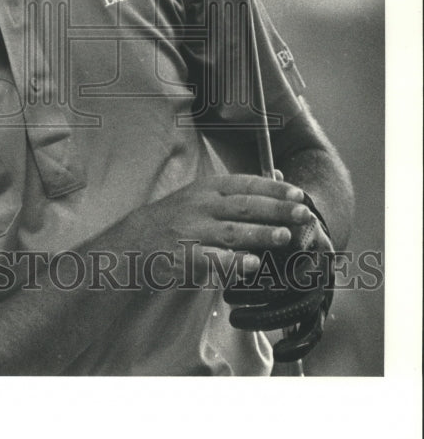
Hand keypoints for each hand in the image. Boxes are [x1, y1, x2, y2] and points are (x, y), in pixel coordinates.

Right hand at [143, 173, 314, 280]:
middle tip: (303, 214)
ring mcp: (192, 231)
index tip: (298, 194)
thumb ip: (239, 190)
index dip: (273, 188)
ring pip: (231, 231)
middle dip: (276, 210)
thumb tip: (278, 174)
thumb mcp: (203, 196)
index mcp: (207, 189)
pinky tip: (252, 264)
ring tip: (285, 236)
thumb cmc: (176, 219)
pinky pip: (212, 259)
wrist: (135, 242)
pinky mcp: (184, 257)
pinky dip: (233, 262)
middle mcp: (200, 206)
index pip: (245, 184)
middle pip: (244, 206)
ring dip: (260, 234)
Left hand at [222, 190, 334, 362]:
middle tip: (226, 296)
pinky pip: (314, 331)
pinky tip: (279, 353)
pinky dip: (299, 345)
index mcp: (308, 240)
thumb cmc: (279, 223)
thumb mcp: (270, 220)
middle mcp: (319, 266)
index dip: (257, 269)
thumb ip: (255, 229)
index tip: (228, 273)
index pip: (285, 257)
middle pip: (292, 285)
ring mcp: (322, 289)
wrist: (309, 228)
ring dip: (267, 317)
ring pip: (301, 309)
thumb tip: (223, 242)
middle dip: (257, 293)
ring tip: (234, 319)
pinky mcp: (322, 308)